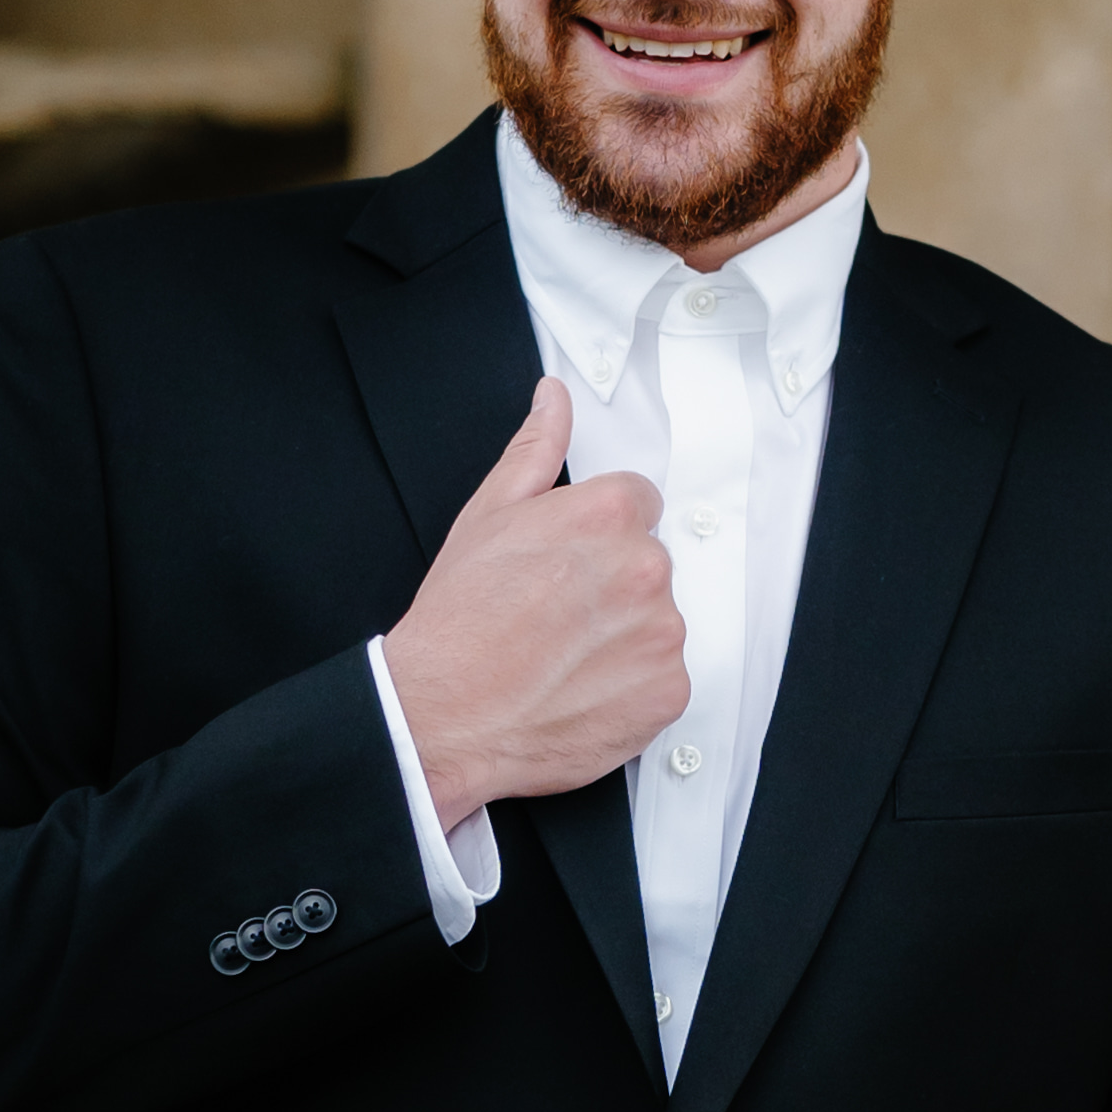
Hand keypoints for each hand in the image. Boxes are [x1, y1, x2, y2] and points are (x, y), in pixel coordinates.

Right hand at [380, 378, 687, 826]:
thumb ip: (535, 449)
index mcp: (609, 515)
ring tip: (564, 656)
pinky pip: (664, 678)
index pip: (639, 504)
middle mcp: (647, 569)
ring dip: (624, 636)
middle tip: (556, 614)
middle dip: (613, 583)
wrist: (443, 714)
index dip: (597, 534)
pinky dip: (632, 687)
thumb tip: (555, 397)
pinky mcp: (668, 693)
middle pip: (650, 563)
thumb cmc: (458, 620)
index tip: (566, 564)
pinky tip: (582, 688)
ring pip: (658, 622)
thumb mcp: (487, 515)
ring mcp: (662, 634)